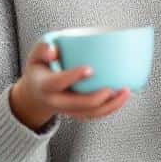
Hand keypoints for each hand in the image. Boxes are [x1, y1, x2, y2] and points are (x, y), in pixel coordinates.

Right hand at [9, 41, 130, 129]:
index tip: (89, 69)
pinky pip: (95, 115)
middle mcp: (56, 101)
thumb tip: (53, 50)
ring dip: (110, 105)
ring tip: (125, 92)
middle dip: (97, 98)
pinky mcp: (77, 113)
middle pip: (77, 104)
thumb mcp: (35, 55)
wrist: (35, 93)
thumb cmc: (40, 69)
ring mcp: (67, 110)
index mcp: (44, 85)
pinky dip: (110, 108)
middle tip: (112, 87)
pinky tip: (122, 97)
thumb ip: (43, 47)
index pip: (57, 83)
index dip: (73, 77)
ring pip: (90, 113)